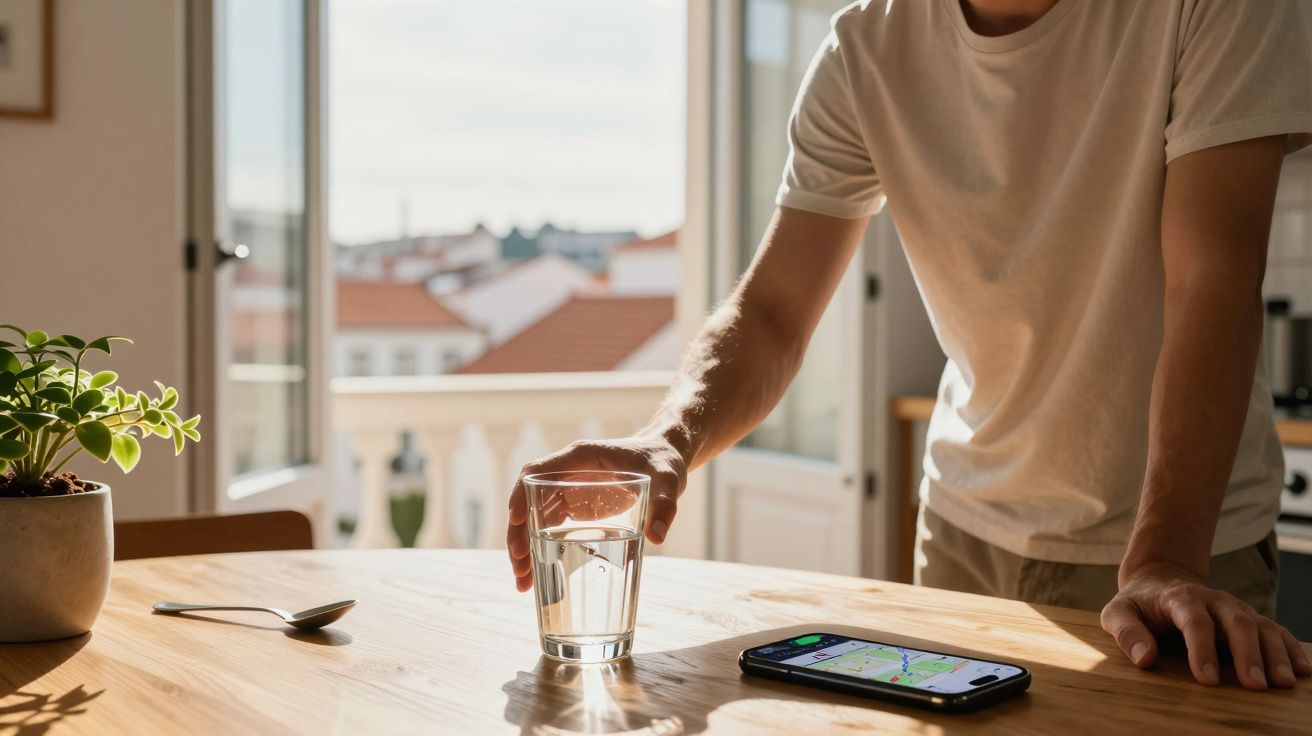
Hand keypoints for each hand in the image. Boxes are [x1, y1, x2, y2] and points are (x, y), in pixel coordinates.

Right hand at [506, 434, 688, 591]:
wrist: (664, 461)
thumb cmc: (663, 463)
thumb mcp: (668, 481)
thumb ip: (664, 506)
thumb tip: (656, 536)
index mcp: (580, 458)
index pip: (538, 472)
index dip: (521, 494)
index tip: (514, 519)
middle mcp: (568, 473)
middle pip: (529, 501)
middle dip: (519, 534)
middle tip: (520, 568)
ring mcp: (568, 490)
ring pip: (534, 518)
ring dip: (525, 547)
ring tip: (523, 583)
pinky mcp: (575, 507)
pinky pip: (548, 527)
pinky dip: (540, 549)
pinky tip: (537, 574)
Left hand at [1101, 562, 1310, 688]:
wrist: (1160, 581)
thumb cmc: (1138, 604)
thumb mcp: (1118, 612)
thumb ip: (1125, 631)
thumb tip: (1144, 658)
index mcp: (1181, 598)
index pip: (1194, 622)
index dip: (1201, 650)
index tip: (1207, 680)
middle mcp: (1214, 600)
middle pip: (1236, 623)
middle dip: (1247, 654)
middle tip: (1255, 685)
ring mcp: (1236, 609)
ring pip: (1261, 626)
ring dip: (1275, 654)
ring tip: (1284, 683)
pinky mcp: (1250, 619)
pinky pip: (1276, 631)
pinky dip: (1291, 648)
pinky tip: (1303, 670)